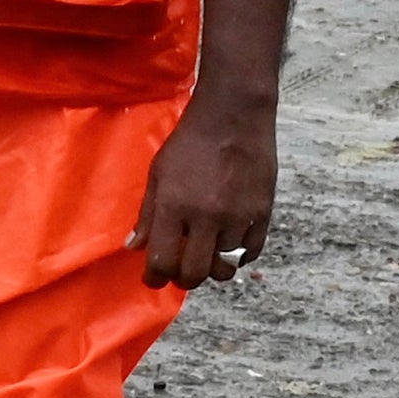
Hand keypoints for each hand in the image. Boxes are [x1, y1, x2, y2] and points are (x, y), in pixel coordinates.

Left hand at [136, 88, 276, 289]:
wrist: (233, 118)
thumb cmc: (189, 143)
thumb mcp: (158, 173)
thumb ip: (148, 213)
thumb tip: (135, 247)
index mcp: (175, 206)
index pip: (163, 261)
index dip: (155, 278)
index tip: (153, 279)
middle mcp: (207, 217)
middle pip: (195, 274)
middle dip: (183, 279)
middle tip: (180, 272)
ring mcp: (238, 217)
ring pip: (225, 267)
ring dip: (212, 267)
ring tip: (205, 256)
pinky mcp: (263, 213)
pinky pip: (251, 253)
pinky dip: (238, 256)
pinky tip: (228, 245)